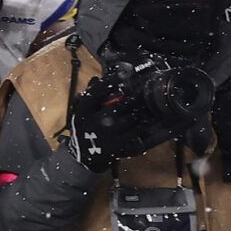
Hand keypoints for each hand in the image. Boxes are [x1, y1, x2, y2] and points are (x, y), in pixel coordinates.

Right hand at [67, 75, 183, 172]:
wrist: (82, 156)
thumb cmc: (85, 127)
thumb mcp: (82, 111)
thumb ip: (90, 96)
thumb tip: (97, 78)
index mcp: (83, 110)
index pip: (97, 91)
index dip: (110, 81)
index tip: (122, 74)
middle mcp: (93, 122)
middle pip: (118, 105)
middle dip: (133, 98)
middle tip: (142, 93)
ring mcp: (106, 135)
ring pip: (130, 119)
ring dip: (141, 111)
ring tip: (149, 106)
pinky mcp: (116, 146)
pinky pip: (134, 133)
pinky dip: (143, 125)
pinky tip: (148, 121)